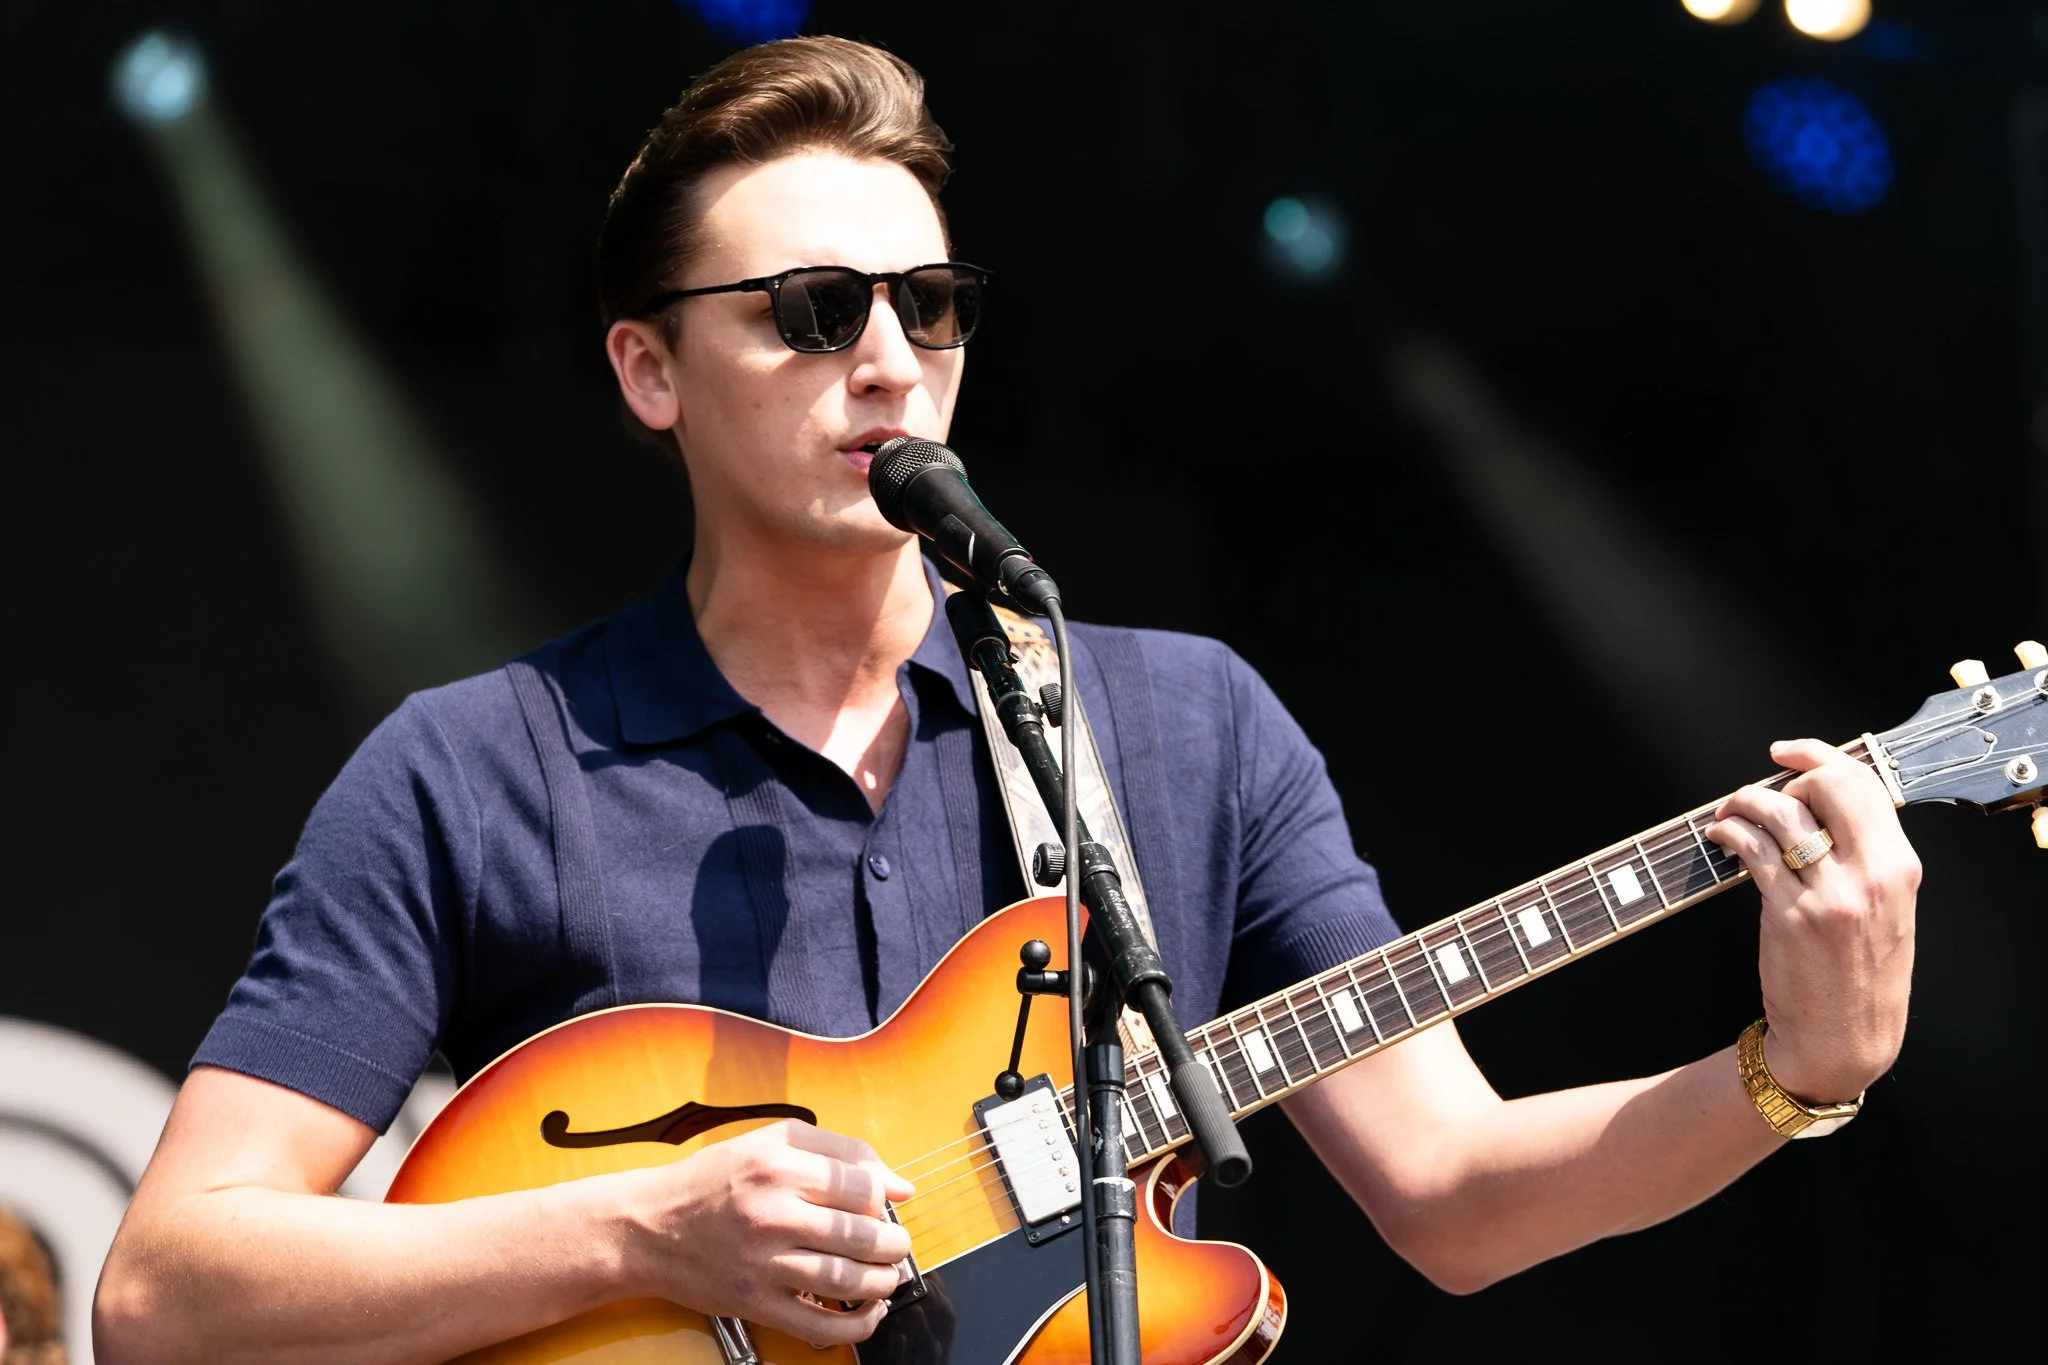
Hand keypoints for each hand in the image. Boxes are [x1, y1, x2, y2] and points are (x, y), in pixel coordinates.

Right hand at [616, 1119, 913, 1344]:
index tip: (886, 1204)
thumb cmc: (711, 1181)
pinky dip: (859, 1324)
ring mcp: (763, 1263)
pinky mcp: (755, 1303)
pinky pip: (822, 1325)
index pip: (863, 1185)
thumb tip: (899, 1185)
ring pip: (850, 1280)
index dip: (885, 1197)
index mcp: (778, 1166)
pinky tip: (870, 1310)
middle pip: (864, 1234)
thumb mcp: (769, 1142)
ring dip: (884, 1280)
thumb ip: (838, 1150)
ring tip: (886, 1272)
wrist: (648, 1227)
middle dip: (894, 1242)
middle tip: (895, 1242)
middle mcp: (771, 1213)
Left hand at [1706, 739, 1918, 1105]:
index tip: (1787, 752)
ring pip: (1780, 815)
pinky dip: (1729, 833)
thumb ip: (1866, 856)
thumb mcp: (1888, 910)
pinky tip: (1721, 837)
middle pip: (1825, 787)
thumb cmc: (1860, 975)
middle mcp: (1870, 877)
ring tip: (1729, 813)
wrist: (1843, 1041)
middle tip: (1763, 795)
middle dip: (1785, 778)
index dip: (1819, 756)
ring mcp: (1829, 896)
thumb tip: (1822, 803)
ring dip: (1744, 802)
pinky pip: (1752, 852)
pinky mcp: (1788, 916)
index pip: (1864, 785)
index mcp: (1899, 868)